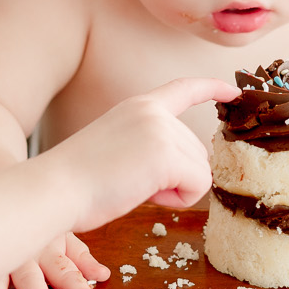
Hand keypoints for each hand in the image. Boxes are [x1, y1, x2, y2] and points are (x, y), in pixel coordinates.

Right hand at [43, 77, 237, 233]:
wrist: (55, 188)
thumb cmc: (78, 181)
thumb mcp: (119, 147)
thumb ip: (152, 145)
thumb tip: (189, 166)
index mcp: (139, 106)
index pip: (184, 89)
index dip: (212, 88)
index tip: (233, 91)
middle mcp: (155, 113)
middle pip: (198, 151)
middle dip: (176, 177)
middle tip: (133, 181)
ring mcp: (162, 131)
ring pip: (201, 171)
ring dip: (175, 190)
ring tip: (133, 187)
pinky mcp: (166, 155)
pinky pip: (198, 186)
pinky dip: (177, 200)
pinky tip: (145, 195)